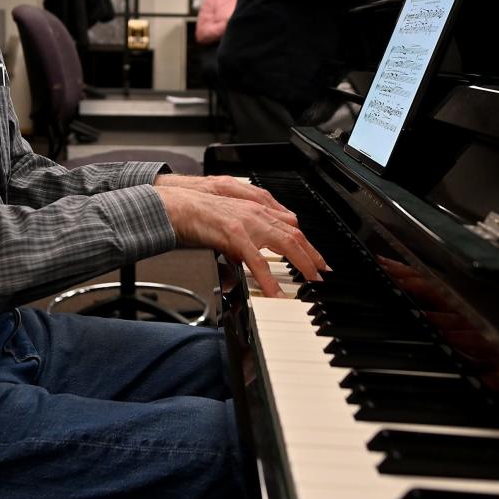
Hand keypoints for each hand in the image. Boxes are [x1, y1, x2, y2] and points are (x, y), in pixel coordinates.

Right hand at [154, 181, 326, 297]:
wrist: (177, 205)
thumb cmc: (197, 213)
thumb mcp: (228, 220)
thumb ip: (243, 236)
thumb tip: (248, 257)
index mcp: (255, 208)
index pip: (290, 225)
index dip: (306, 242)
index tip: (315, 257)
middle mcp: (257, 212)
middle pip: (295, 234)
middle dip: (312, 254)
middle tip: (322, 273)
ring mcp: (248, 223)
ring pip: (286, 244)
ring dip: (302, 264)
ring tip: (311, 281)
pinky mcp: (236, 234)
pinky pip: (258, 261)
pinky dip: (270, 279)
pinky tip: (276, 293)